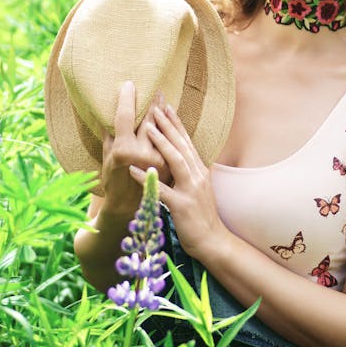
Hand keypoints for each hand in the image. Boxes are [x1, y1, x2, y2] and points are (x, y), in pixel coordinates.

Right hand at [100, 82, 171, 215]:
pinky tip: (172, 118)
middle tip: (156, 89)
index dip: (126, 99)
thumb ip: (111, 134)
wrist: (128, 207)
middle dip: (152, 103)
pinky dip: (172, 129)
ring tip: (164, 100)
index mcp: (123, 150)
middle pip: (149, 121)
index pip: (124, 117)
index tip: (129, 84)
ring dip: (164, 114)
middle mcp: (142, 154)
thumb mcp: (107, 156)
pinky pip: (170, 143)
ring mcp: (158, 161)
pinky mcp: (169, 166)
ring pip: (163, 130)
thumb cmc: (113, 179)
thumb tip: (111, 110)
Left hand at [129, 103, 224, 261]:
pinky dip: (147, 178)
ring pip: (176, 160)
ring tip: (148, 127)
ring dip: (161, 142)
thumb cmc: (200, 217)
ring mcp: (191, 190)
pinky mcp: (182, 206)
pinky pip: (163, 189)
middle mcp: (198, 176)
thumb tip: (178, 160)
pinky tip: (133, 168)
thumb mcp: (197, 190)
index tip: (167, 106)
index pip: (187, 142)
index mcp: (200, 171)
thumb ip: (189, 174)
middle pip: (182, 145)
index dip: (177, 124)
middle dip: (169, 124)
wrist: (213, 241)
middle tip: (156, 105)